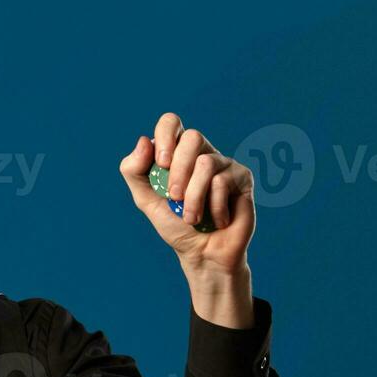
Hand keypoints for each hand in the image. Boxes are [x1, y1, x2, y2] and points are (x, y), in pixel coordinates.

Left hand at [119, 112, 255, 281]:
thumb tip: (144, 140)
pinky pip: (222, 182)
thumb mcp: (146, 200)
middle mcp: (202, 153)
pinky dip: (212, 208)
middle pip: (192, 137)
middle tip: (174, 198)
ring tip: (192, 218)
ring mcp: (223, 163)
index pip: (171, 123)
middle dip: (178, 172)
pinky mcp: (242, 176)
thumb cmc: (174, 225)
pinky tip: (215, 220)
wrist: (201, 253)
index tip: (161, 165)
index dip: (166, 138)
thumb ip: (134, 171)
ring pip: (206, 163)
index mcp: (177, 153)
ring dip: (193, 198)